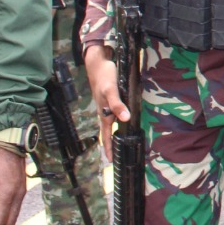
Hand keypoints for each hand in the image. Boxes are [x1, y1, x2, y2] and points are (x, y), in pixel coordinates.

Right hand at [83, 44, 125, 160]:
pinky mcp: (111, 98)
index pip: (106, 135)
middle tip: (118, 155)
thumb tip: (125, 119)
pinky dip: (120, 118)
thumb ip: (117, 104)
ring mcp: (107, 105)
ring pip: (112, 122)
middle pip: (109, 131)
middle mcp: (105, 111)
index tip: (110, 161)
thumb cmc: (104, 77)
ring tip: (121, 141)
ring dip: (116, 132)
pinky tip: (125, 118)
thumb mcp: (111, 91)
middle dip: (112, 143)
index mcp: (104, 113)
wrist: (98, 63)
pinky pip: (115, 112)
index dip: (108, 148)